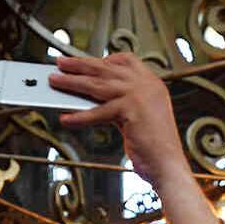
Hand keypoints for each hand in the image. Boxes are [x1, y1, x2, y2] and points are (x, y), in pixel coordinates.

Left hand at [51, 54, 189, 189]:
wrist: (168, 164)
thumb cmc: (156, 147)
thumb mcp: (139, 117)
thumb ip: (121, 104)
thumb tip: (93, 99)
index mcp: (152, 84)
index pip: (125, 61)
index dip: (103, 59)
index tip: (86, 60)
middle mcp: (147, 85)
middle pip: (106, 69)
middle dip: (80, 65)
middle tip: (61, 63)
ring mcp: (139, 95)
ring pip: (98, 85)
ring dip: (73, 83)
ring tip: (56, 81)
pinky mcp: (130, 110)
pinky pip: (98, 112)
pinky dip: (80, 117)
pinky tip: (67, 119)